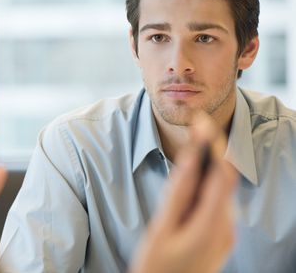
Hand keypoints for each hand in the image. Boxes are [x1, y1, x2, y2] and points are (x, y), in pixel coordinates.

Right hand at [130, 113, 237, 272]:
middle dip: (213, 150)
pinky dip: (206, 186)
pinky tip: (192, 179)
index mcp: (211, 225)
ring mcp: (224, 235)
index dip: (215, 144)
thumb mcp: (161, 228)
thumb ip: (178, 194)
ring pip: (220, 192)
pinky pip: (216, 205)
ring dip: (209, 168)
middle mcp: (225, 229)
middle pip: (224, 180)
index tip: (203, 122)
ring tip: (194, 144)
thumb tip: (189, 160)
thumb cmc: (156, 267)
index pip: (222, 174)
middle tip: (198, 126)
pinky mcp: (218, 239)